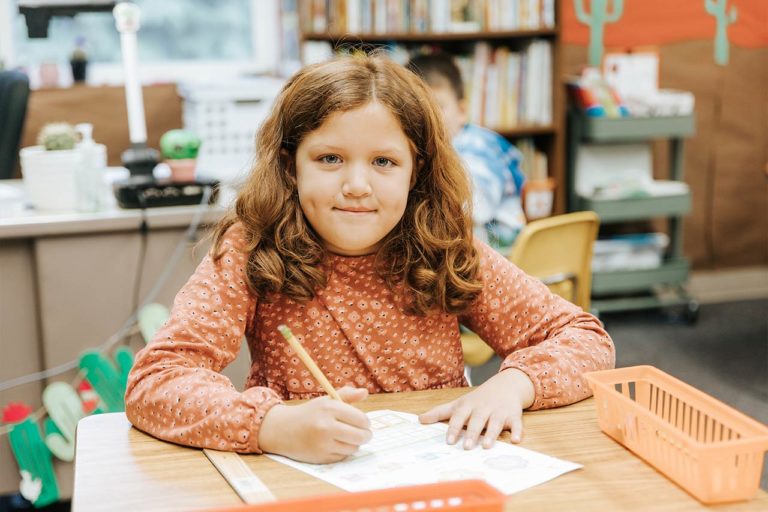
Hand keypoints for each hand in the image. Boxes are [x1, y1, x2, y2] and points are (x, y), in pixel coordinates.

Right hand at [258, 387, 371, 463]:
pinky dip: (343, 452)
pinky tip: (335, 444)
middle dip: (365, 436)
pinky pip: (342, 456)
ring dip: (354, 444)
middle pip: (361, 436)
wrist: (283, 429)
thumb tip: (364, 392)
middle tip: (364, 434)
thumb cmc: (310, 413)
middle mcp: (326, 426)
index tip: (364, 423)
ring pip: (353, 448)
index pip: (361, 419)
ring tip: (347, 438)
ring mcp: (323, 443)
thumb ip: (347, 395)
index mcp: (330, 408)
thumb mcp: (326, 400)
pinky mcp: (320, 457)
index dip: (366, 423)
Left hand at [418, 368, 534, 449]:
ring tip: (486, 446)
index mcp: (469, 406)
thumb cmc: (478, 399)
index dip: (454, 428)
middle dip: (472, 433)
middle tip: (466, 447)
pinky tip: (517, 440)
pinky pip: (517, 424)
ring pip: (496, 423)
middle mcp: (484, 408)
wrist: (506, 385)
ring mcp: (499, 412)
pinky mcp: (514, 415)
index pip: (459, 417)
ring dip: (492, 434)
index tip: (449, 441)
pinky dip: (518, 431)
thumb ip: (440, 412)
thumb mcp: (459, 403)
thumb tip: (419, 420)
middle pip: (477, 421)